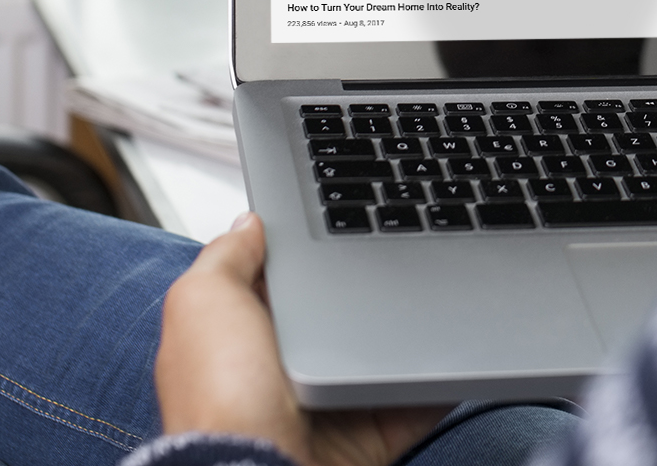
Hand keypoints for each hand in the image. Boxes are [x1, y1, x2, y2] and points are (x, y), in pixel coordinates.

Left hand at [156, 213, 451, 465]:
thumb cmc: (220, 398)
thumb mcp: (202, 301)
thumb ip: (226, 257)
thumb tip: (250, 222)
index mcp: (241, 336)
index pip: (283, 282)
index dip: (308, 251)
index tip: (344, 222)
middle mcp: (284, 371)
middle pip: (338, 315)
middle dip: (368, 290)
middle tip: (399, 256)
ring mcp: (329, 404)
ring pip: (382, 356)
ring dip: (410, 332)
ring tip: (437, 293)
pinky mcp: (370, 435)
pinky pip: (417, 400)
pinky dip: (440, 381)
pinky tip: (453, 349)